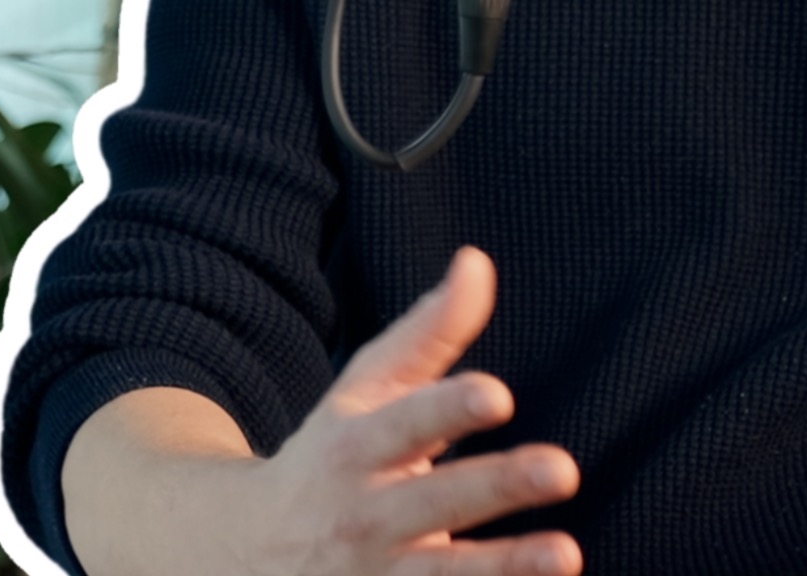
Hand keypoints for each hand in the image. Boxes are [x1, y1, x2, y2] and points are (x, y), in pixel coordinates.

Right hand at [238, 246, 581, 575]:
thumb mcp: (365, 391)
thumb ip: (429, 331)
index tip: (499, 394)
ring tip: (568, 554)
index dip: (449, 409)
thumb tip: (479, 260)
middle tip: (564, 469)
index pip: (406, 424)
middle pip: (435, 502)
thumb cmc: (330, 456)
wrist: (238, 560)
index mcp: (356, 448)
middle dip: (496, 485)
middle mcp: (362, 517)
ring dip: (504, 569)